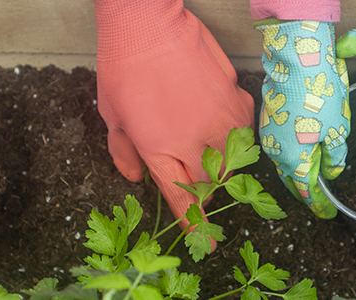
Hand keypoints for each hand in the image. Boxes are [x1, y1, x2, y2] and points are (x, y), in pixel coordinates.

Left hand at [96, 4, 253, 227]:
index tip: (202, 239)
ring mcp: (221, 120)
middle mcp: (196, 142)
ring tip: (207, 151)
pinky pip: (243, 129)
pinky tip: (218, 122)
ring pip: (232, 160)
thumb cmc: (123, 67)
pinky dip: (233, 134)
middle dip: (204, 190)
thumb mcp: (112, 115)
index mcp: (161, 152)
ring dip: (221, 163)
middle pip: (211, 185)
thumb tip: (133, 176)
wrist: (149, 24)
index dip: (194, 223)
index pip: (184, 200)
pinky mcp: (236, 98)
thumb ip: (124, 151)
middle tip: (194, 181)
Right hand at [256, 20, 348, 218]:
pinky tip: (303, 150)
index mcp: (294, 159)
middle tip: (321, 200)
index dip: (319, 205)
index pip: (306, 192)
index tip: (329, 214)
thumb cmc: (319, 94)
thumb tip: (331, 172)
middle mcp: (275, 152)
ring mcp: (268, 135)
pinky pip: (279, 146)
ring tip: (314, 176)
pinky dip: (291, 153)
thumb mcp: (338, 128)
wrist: (295, 59)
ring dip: (298, 171)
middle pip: (291, 180)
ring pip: (283, 163)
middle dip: (306, 191)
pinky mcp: (267, 120)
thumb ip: (335, 156)